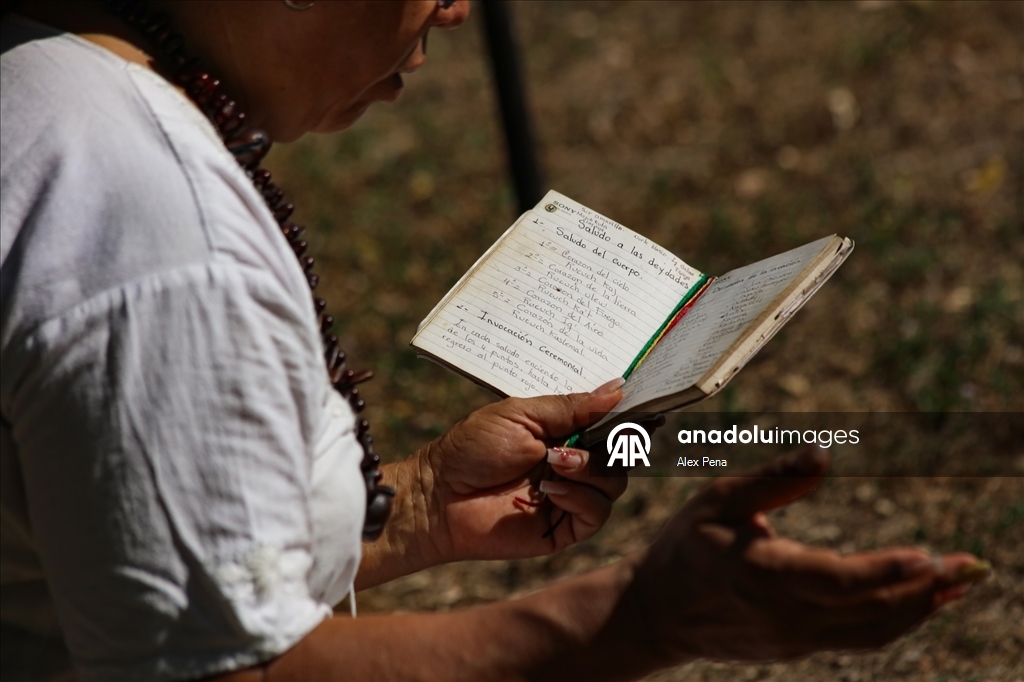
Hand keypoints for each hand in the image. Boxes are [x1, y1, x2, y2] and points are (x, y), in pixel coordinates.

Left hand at [414, 379, 627, 563]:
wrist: (439, 495)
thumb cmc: (472, 449)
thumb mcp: (522, 414)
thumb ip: (572, 406)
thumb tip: (618, 388)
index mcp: (565, 432)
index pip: (611, 424)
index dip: (629, 417)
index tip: (645, 410)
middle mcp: (573, 463)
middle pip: (622, 454)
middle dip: (610, 443)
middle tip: (580, 439)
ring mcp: (571, 496)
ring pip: (615, 483)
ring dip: (590, 468)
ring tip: (554, 462)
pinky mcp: (564, 528)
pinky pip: (596, 514)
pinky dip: (580, 497)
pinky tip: (550, 490)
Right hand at [624, 447, 981, 660]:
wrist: (656, 612)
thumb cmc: (685, 547)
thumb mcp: (716, 501)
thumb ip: (772, 480)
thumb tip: (823, 453)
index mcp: (762, 575)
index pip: (835, 579)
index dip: (883, 572)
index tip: (927, 557)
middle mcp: (786, 615)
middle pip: (869, 610)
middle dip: (926, 589)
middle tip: (972, 566)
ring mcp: (796, 637)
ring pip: (872, 630)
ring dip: (921, 607)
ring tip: (961, 581)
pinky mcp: (801, 644)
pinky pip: (860, 637)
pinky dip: (897, 618)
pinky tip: (922, 600)